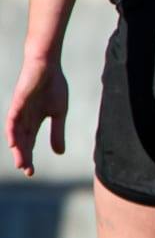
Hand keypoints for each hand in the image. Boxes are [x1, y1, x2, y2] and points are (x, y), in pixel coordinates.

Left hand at [7, 58, 67, 175]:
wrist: (48, 65)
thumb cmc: (53, 86)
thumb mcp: (59, 113)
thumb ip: (57, 132)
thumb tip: (59, 153)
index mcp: (33, 121)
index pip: (29, 142)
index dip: (29, 157)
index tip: (32, 172)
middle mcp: (23, 119)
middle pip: (21, 141)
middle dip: (23, 156)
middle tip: (26, 170)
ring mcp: (19, 111)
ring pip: (15, 134)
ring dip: (18, 148)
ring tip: (20, 162)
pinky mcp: (17, 103)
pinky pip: (12, 120)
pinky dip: (12, 132)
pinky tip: (13, 142)